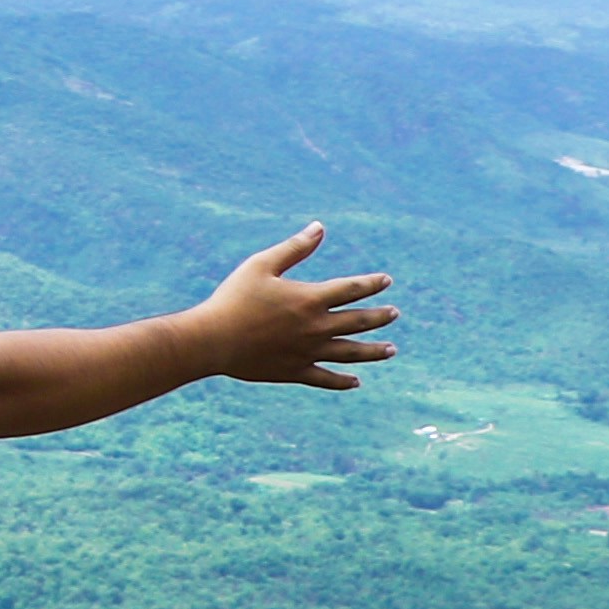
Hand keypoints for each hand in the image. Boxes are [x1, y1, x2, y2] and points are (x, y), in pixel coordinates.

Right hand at [203, 224, 397, 388]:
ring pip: (350, 353)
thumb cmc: (234, 298)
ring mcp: (307, 352)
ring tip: (391, 350)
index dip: (371, 284)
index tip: (386, 281)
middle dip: (379, 317)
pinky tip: (356, 382)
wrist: (213, 339)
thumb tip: (319, 227)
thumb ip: (294, 248)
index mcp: (308, 299)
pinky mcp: (295, 371)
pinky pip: (326, 378)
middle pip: (357, 322)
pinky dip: (342, 381)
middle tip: (395, 313)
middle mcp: (315, 327)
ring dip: (373, 351)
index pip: (350, 289)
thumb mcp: (262, 265)